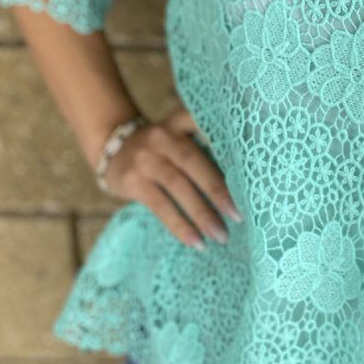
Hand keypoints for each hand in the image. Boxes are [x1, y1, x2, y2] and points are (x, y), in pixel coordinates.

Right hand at [101, 98, 242, 249]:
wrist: (112, 146)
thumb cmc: (161, 148)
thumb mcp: (178, 136)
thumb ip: (202, 149)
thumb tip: (242, 184)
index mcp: (181, 122)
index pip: (208, 128)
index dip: (228, 143)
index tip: (252, 166)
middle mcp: (164, 136)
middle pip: (195, 162)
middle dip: (219, 191)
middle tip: (239, 216)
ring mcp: (147, 158)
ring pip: (179, 186)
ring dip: (202, 213)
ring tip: (221, 235)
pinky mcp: (133, 180)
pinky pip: (161, 206)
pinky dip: (180, 225)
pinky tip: (196, 241)